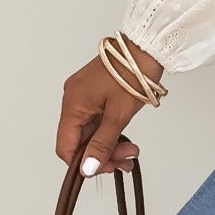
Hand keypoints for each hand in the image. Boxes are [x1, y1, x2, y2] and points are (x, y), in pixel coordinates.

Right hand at [56, 37, 164, 176]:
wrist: (148, 46)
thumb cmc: (133, 73)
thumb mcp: (118, 115)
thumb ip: (102, 143)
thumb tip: (87, 169)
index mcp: (73, 104)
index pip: (66, 147)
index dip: (83, 163)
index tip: (106, 168)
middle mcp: (73, 98)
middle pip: (79, 140)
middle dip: (102, 154)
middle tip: (126, 159)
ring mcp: (84, 94)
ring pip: (90, 130)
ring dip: (109, 144)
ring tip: (131, 151)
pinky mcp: (96, 91)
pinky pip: (96, 119)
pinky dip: (109, 130)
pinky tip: (124, 137)